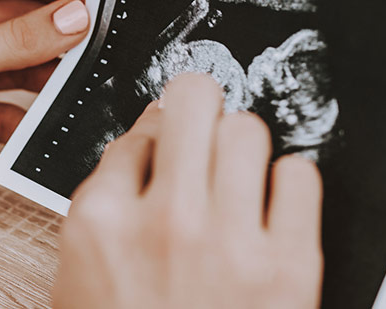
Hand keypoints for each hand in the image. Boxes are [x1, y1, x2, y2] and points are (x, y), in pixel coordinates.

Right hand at [53, 74, 323, 308]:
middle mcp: (162, 221)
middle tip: (208, 130)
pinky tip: (275, 209)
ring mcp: (228, 242)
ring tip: (242, 178)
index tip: (169, 146)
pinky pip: (301, 176)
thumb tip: (149, 145)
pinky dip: (292, 184)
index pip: (138, 133)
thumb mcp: (83, 281)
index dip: (157, 137)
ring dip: (246, 147)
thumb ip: (108, 212)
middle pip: (194, 104)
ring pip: (249, 130)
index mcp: (100, 224)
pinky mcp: (290, 266)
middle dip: (202, 110)